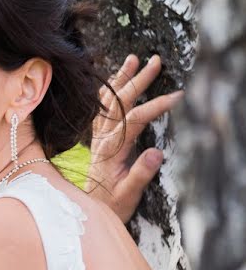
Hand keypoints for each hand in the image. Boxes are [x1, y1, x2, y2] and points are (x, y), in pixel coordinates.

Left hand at [85, 54, 183, 222]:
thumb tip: (157, 152)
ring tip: (132, 59)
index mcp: (112, 150)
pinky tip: (112, 80)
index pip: (135, 120)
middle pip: (120, 102)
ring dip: (120, 79)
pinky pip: (99, 110)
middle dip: (138, 80)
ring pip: (107, 102)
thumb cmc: (112, 205)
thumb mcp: (129, 195)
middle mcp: (102, 140)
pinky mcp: (96, 140)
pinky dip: (106, 92)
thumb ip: (140, 174)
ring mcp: (97, 138)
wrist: (91, 210)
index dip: (156, 106)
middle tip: (155, 61)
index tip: (177, 95)